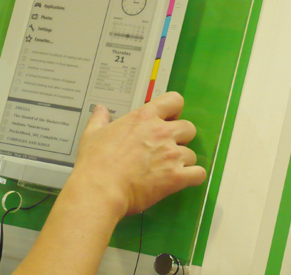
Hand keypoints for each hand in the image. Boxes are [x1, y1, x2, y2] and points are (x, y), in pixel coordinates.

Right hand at [70, 92, 205, 217]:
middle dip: (181, 138)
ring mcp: (171, 154)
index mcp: (144, 117)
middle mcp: (162, 132)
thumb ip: (100, 119)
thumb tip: (100, 110)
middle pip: (189, 128)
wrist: (100, 189)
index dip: (174, 111)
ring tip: (167, 170)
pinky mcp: (176, 177)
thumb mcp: (92, 134)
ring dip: (183, 161)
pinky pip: (199, 174)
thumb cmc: (95, 163)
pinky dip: (193, 177)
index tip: (168, 120)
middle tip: (167, 148)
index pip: (174, 100)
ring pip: (192, 154)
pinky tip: (182, 180)